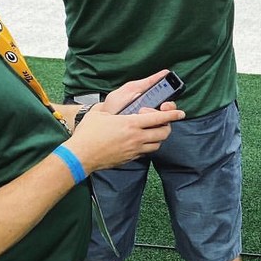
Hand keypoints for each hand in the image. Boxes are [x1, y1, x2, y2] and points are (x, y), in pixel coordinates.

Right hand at [65, 72, 184, 172]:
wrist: (80, 156)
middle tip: (162, 122)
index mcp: (131, 123)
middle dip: (167, 126)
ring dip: (158, 137)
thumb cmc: (87, 134)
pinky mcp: (130, 158)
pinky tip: (140, 141)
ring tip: (151, 131)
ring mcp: (134, 149)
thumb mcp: (98, 113)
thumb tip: (111, 102)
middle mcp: (136, 137)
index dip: (172, 114)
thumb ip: (110, 107)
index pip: (159, 117)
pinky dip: (148, 146)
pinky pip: (146, 152)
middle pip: (163, 133)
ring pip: (157, 144)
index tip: (181, 113)